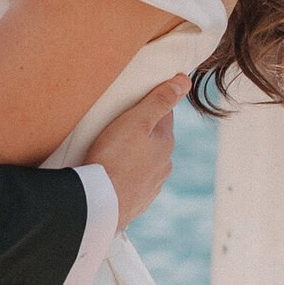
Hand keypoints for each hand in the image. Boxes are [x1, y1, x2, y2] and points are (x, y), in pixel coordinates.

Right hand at [85, 76, 185, 229]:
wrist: (98, 204)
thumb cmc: (115, 158)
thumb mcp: (136, 121)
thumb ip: (160, 100)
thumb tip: (185, 81)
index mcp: (165, 143)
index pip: (164, 115)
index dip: (149, 105)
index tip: (133, 102)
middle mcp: (163, 166)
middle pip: (154, 140)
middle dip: (141, 133)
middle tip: (117, 126)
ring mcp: (151, 186)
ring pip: (145, 163)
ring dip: (133, 157)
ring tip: (111, 152)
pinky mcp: (136, 202)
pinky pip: (133, 183)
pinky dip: (125, 177)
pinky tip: (112, 176)